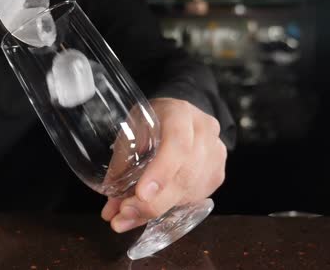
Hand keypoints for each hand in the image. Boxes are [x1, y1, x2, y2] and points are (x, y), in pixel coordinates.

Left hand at [101, 98, 226, 232]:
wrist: (179, 117)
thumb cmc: (151, 122)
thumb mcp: (131, 131)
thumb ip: (121, 167)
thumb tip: (111, 211)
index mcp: (180, 113)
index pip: (177, 143)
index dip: (161, 171)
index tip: (141, 194)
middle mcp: (204, 132)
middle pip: (185, 174)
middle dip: (154, 202)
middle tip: (125, 214)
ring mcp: (216, 153)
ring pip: (190, 190)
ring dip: (159, 208)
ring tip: (131, 215)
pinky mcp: (218, 173)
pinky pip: (196, 198)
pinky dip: (171, 207)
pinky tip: (153, 206)